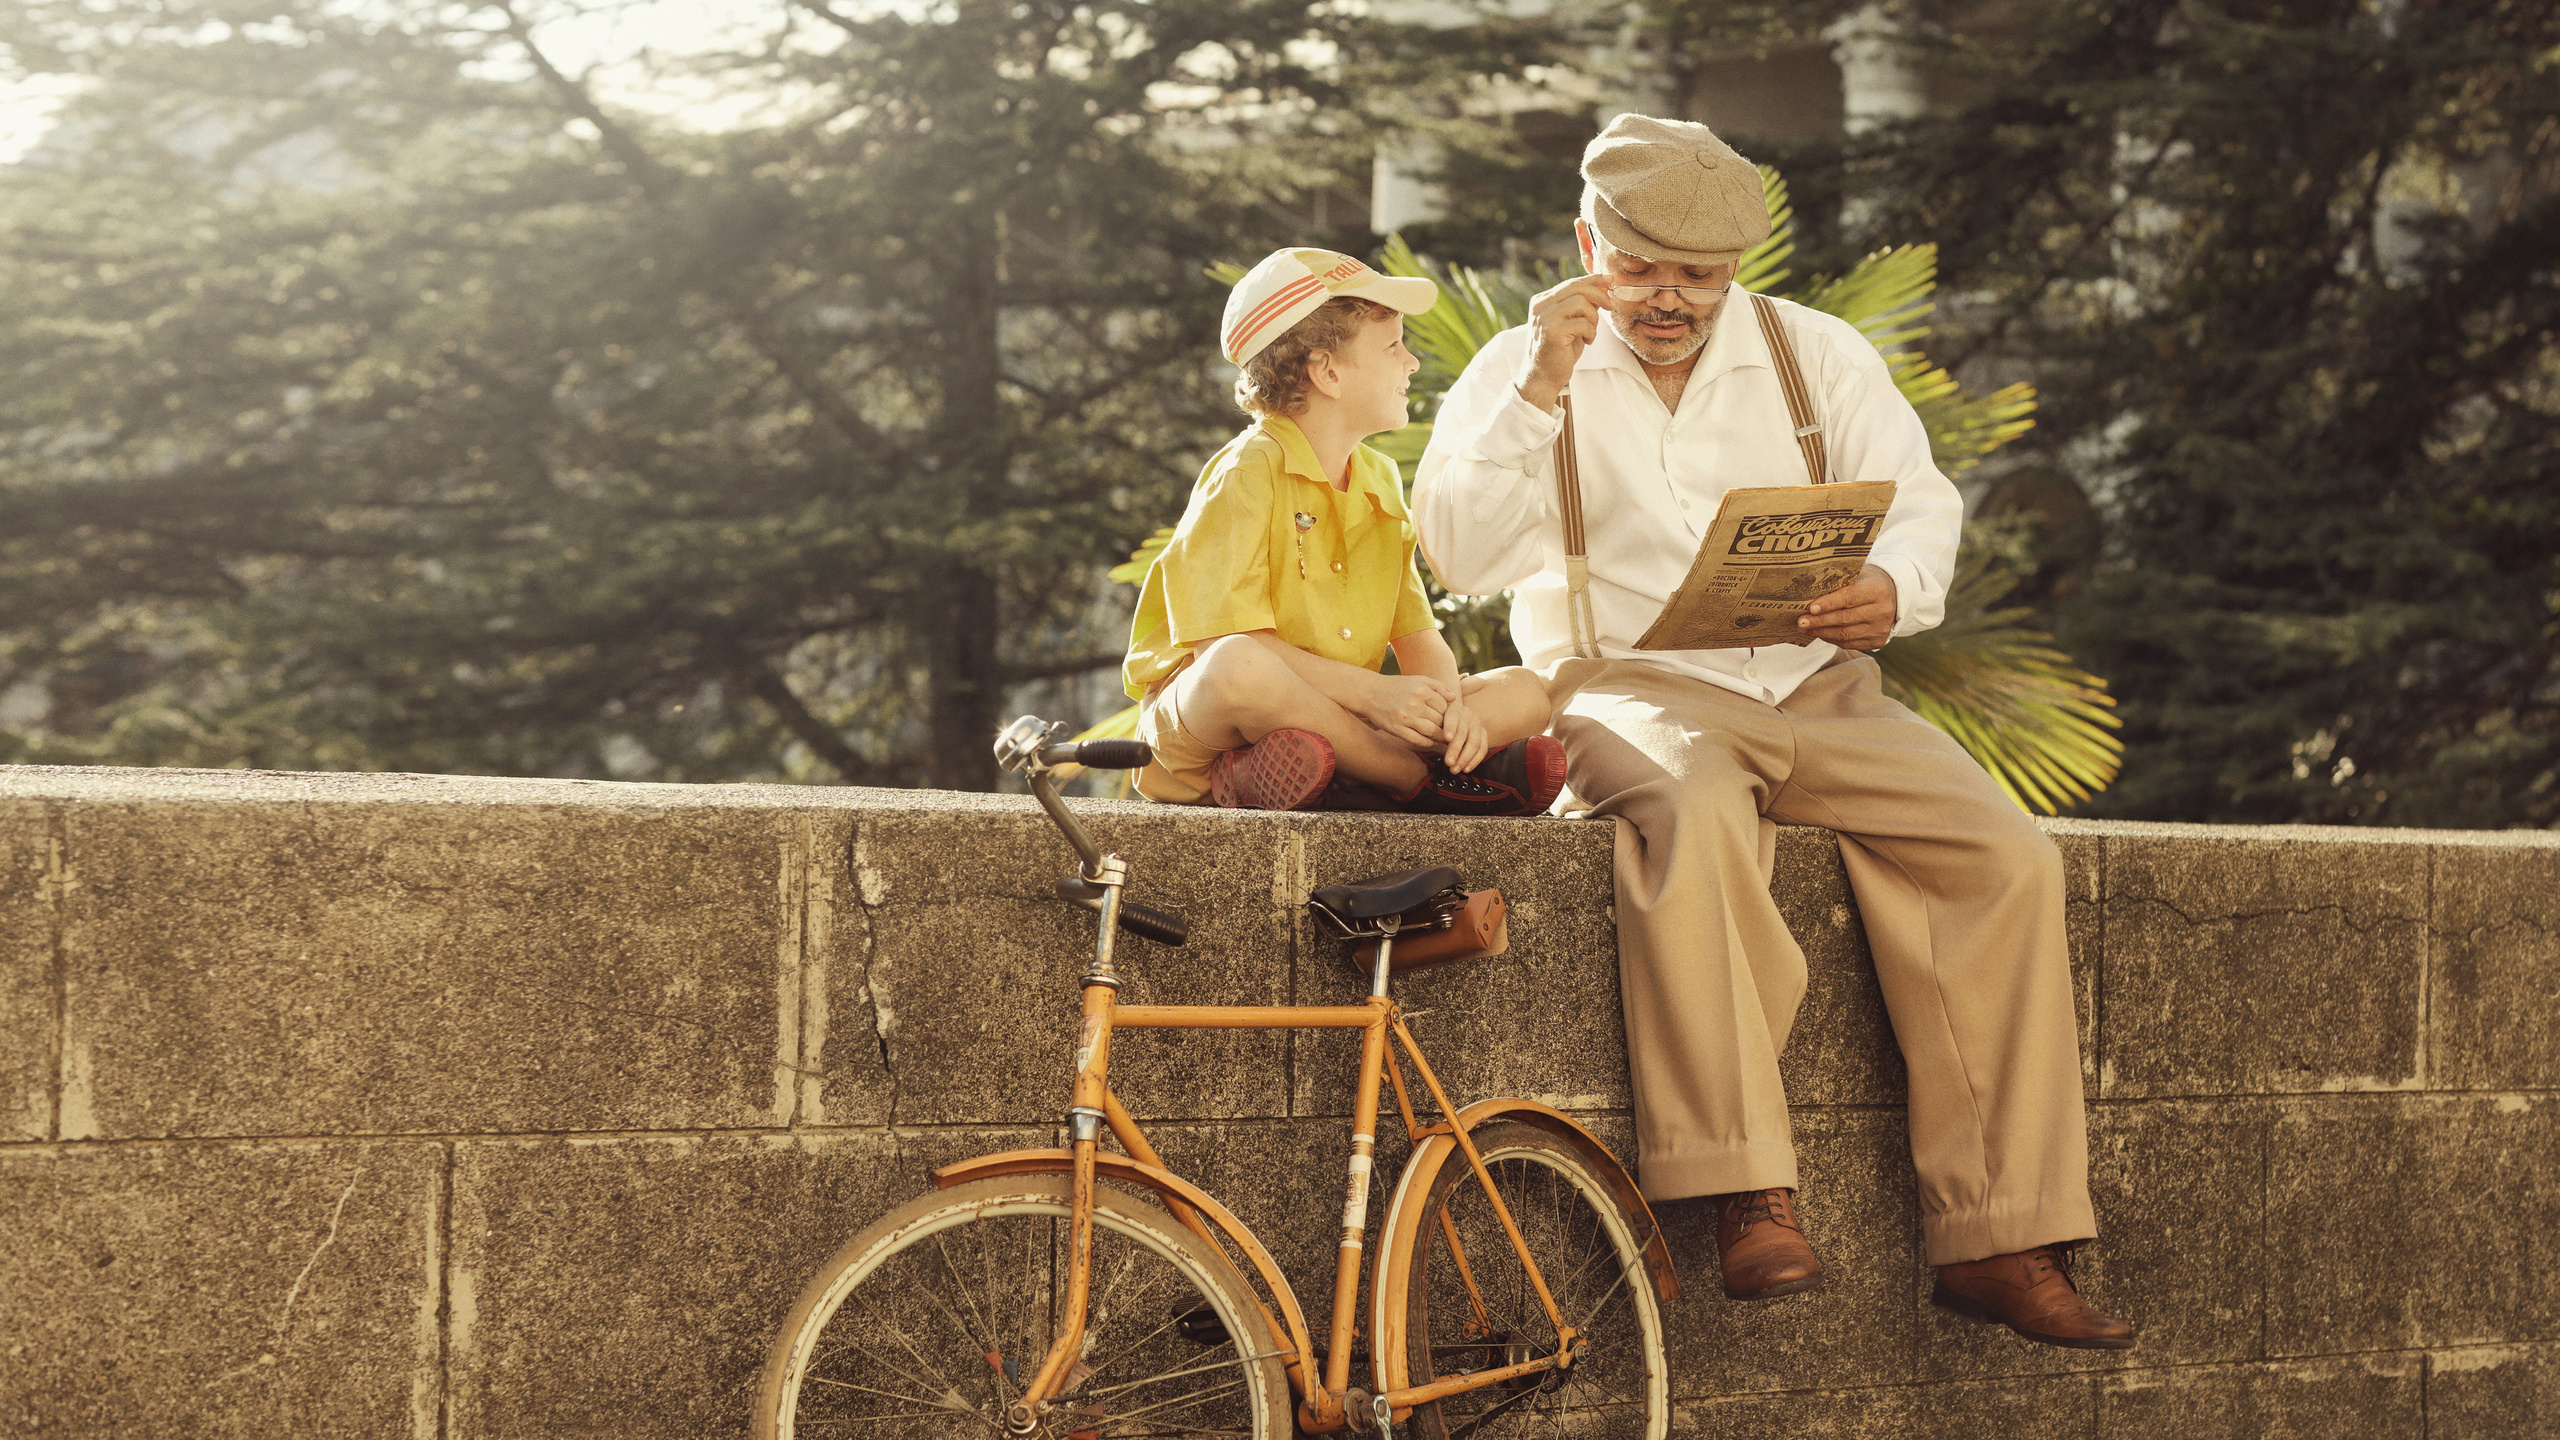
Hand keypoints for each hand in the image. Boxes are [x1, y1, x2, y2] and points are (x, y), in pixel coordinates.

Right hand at [1360, 674, 1455, 749]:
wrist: (1370, 693)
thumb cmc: (1397, 686)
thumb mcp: (1418, 680)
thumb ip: (1438, 687)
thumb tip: (1454, 699)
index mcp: (1421, 690)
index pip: (1444, 706)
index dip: (1449, 713)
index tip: (1450, 717)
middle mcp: (1414, 704)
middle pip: (1440, 719)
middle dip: (1447, 726)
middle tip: (1453, 732)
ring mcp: (1405, 718)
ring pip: (1432, 731)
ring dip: (1441, 737)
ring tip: (1446, 739)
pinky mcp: (1397, 729)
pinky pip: (1419, 740)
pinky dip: (1428, 743)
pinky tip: (1432, 742)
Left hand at [1438, 699, 1490, 772]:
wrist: (1452, 713)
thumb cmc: (1438, 719)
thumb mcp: (1433, 719)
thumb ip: (1432, 726)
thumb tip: (1427, 738)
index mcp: (1453, 708)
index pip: (1452, 717)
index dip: (1450, 728)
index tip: (1446, 739)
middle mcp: (1467, 715)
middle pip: (1463, 733)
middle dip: (1456, 749)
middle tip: (1448, 763)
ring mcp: (1476, 724)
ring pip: (1474, 742)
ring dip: (1465, 758)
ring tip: (1454, 769)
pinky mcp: (1483, 733)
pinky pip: (1483, 748)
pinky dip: (1475, 760)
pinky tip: (1466, 769)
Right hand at [1515, 274, 1617, 412]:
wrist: (1542, 377)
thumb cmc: (1559, 351)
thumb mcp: (1571, 323)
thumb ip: (1582, 306)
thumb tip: (1603, 289)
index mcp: (1542, 301)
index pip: (1571, 283)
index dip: (1593, 279)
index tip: (1610, 280)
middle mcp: (1540, 306)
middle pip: (1576, 287)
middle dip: (1599, 294)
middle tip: (1611, 306)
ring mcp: (1544, 318)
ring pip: (1581, 303)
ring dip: (1593, 318)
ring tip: (1590, 333)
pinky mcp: (1552, 332)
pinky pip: (1582, 323)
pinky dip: (1591, 332)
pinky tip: (1587, 342)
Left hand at [1799, 565, 1897, 650]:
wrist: (1893, 596)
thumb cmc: (1868, 583)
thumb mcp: (1858, 575)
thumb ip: (1839, 582)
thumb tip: (1807, 591)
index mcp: (1878, 590)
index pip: (1850, 598)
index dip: (1829, 604)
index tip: (1811, 608)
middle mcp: (1882, 611)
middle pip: (1845, 619)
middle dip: (1820, 621)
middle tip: (1800, 621)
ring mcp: (1881, 629)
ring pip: (1845, 635)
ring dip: (1821, 632)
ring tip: (1804, 629)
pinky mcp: (1877, 641)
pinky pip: (1849, 643)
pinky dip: (1831, 639)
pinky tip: (1819, 633)